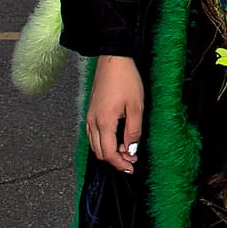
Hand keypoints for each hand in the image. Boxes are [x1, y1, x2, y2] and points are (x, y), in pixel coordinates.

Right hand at [86, 54, 143, 172]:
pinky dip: (103, 142)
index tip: (131, 166)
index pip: (108, 153)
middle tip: (131, 159)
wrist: (113, 61)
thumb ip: (134, 130)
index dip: (119, 163)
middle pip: (99, 152)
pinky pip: (93, 134)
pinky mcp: (91, 112)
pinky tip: (116, 138)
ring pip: (95, 144)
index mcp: (104, 122)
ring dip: (109, 151)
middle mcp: (92, 122)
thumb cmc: (126, 80)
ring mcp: (89, 117)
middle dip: (115, 160)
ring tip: (126, 149)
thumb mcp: (136, 107)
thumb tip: (131, 149)